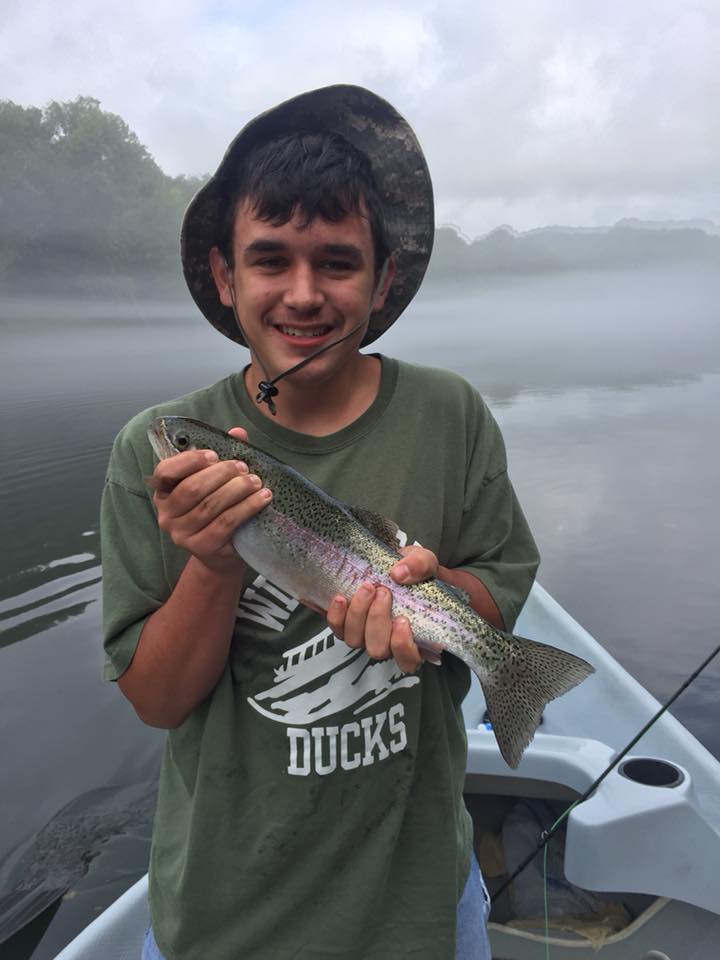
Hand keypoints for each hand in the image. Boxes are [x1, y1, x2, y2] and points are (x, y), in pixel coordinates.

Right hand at [149, 426, 271, 573]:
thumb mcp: (216, 481)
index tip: (214, 454)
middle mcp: (166, 514)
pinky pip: (225, 524)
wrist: (221, 552)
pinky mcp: (201, 548)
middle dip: (220, 474)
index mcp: (163, 491)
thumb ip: (223, 457)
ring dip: (237, 490)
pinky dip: (246, 508)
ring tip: (256, 481)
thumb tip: (238, 432)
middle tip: (243, 467)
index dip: (189, 461)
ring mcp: (181, 534)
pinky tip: (262, 499)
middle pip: (191, 489)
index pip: (165, 471)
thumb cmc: (216, 508)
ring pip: (210, 506)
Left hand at [326, 546, 438, 673]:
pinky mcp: (346, 625)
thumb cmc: (414, 572)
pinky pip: (336, 629)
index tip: (402, 620)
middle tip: (383, 592)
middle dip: (378, 620)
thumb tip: (399, 574)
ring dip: (358, 614)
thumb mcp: (425, 562)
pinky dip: (336, 615)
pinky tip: (341, 598)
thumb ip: (419, 566)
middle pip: (378, 649)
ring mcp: (365, 635)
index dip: (403, 647)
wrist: (392, 566)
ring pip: (355, 640)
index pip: (409, 660)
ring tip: (366, 588)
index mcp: (414, 636)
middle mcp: (388, 641)